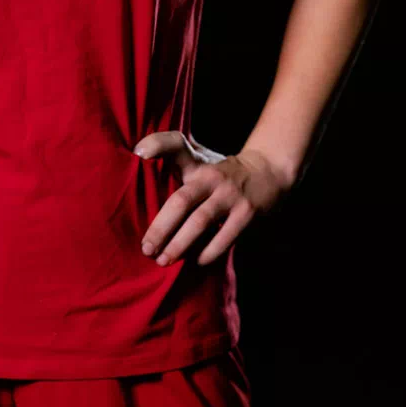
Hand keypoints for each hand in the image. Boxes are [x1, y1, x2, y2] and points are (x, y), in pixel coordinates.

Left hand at [133, 132, 291, 265]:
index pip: (174, 145)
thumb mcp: (196, 160)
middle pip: (181, 200)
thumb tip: (137, 159)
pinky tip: (196, 261)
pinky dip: (208, 252)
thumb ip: (168, 158)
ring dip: (180, 244)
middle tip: (146, 249)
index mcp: (195, 163)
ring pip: (200, 221)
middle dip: (161, 227)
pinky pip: (224, 236)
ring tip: (164, 260)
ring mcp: (230, 195)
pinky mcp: (247, 212)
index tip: (138, 154)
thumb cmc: (219, 173)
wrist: (268, 172)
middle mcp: (210, 177)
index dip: (156, 145)